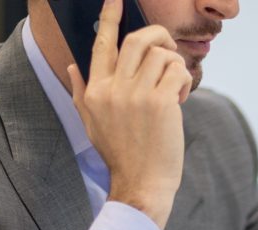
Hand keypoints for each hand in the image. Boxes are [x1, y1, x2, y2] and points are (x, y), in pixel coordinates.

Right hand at [67, 0, 192, 229]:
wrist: (141, 185)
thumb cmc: (120, 157)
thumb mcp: (91, 125)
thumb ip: (81, 92)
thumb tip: (72, 66)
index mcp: (95, 91)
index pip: (102, 44)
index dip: (110, 18)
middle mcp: (113, 89)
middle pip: (137, 39)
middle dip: (158, 36)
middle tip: (168, 49)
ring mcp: (136, 94)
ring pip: (161, 54)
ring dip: (174, 65)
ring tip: (175, 88)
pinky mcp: (161, 102)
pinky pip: (177, 70)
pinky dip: (184, 80)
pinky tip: (182, 98)